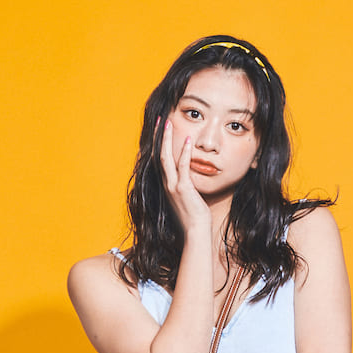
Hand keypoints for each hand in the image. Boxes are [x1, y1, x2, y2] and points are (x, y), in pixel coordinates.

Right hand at [157, 117, 210, 235]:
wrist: (195, 232)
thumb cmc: (193, 218)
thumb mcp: (187, 199)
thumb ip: (186, 187)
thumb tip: (189, 180)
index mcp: (167, 186)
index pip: (160, 161)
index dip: (158, 145)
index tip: (160, 131)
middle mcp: (166, 185)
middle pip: (159, 155)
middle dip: (159, 137)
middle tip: (160, 120)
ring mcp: (173, 187)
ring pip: (166, 158)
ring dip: (167, 139)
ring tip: (168, 123)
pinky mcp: (183, 189)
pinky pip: (182, 167)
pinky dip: (184, 153)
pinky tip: (187, 140)